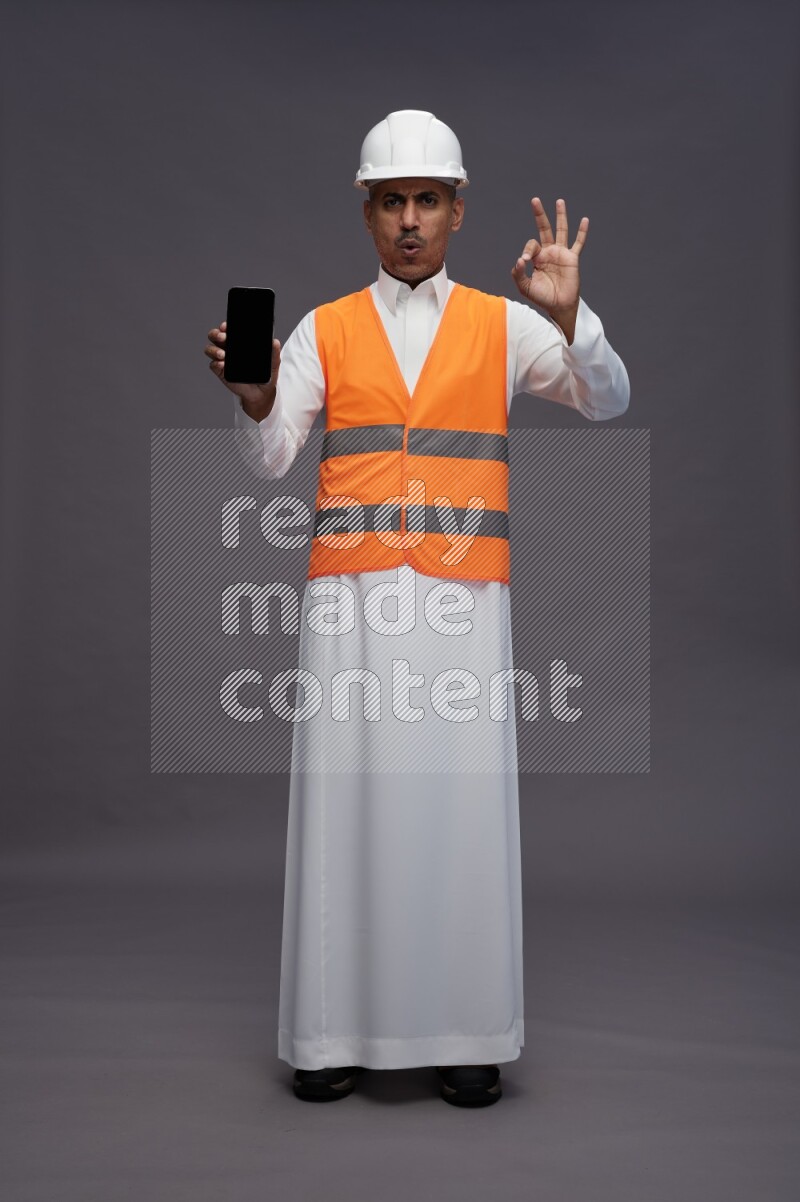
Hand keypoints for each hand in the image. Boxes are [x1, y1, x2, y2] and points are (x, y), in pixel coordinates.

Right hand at [204, 321, 281, 420]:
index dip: (225, 326)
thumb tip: (275, 342)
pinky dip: (216, 364)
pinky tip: (222, 365)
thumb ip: (274, 352)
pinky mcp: (220, 372)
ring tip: (223, 355)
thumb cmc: (265, 374)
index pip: (228, 329)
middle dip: (216, 334)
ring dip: (214, 349)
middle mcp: (228, 348)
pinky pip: (213, 365)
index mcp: (238, 342)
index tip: (226, 326)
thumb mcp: (273, 363)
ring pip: (210, 349)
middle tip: (224, 337)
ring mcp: (223, 360)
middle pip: (215, 336)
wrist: (261, 393)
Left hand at [511, 197, 587, 315]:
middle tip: (535, 200)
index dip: (527, 250)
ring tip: (559, 201)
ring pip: (561, 230)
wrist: (558, 306)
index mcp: (537, 258)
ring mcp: (561, 254)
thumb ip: (518, 274)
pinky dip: (582, 232)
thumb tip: (520, 260)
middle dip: (539, 215)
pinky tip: (584, 220)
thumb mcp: (525, 287)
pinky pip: (578, 243)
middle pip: (544, 229)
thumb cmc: (542, 297)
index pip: (531, 245)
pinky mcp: (572, 259)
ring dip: (560, 216)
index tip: (525, 262)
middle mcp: (549, 252)